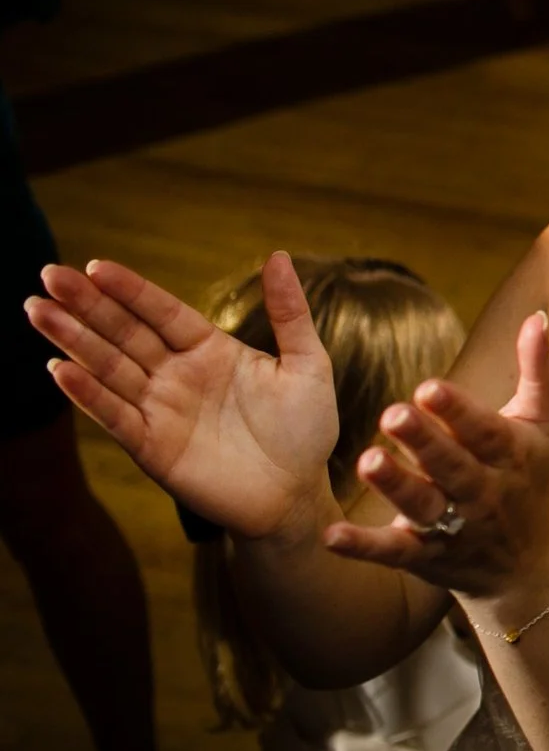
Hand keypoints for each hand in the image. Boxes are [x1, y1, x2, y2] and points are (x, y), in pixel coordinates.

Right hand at [30, 255, 340, 540]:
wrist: (296, 495)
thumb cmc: (306, 429)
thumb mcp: (308, 364)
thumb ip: (290, 313)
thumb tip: (280, 255)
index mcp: (210, 349)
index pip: (162, 311)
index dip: (130, 289)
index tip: (95, 265)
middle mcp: (177, 374)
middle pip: (124, 333)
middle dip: (86, 305)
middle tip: (47, 275)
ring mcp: (160, 409)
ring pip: (108, 367)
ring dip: (72, 341)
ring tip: (38, 311)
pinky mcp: (151, 447)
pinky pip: (113, 416)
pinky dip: (86, 395)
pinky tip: (58, 370)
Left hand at [323, 312, 548, 603]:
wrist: (526, 565)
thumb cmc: (529, 479)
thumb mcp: (542, 424)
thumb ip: (539, 370)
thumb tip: (536, 317)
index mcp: (510, 454)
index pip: (484, 430)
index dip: (458, 410)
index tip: (429, 386)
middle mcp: (483, 491)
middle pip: (452, 466)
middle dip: (424, 441)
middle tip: (392, 413)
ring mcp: (454, 527)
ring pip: (422, 506)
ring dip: (395, 486)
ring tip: (367, 461)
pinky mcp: (425, 556)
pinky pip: (394, 552)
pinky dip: (363, 546)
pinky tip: (331, 534)